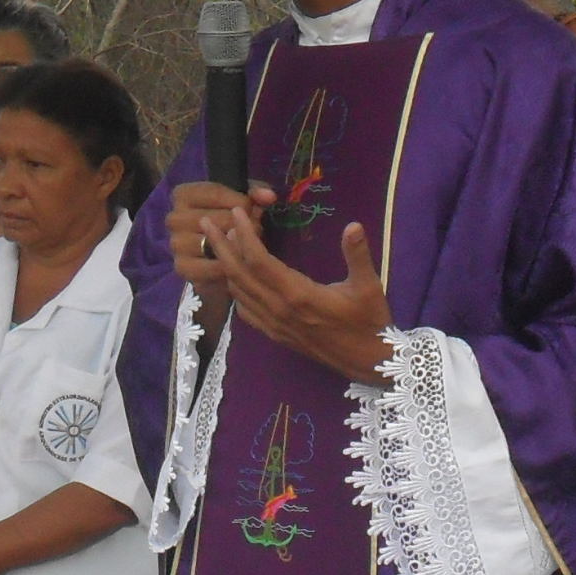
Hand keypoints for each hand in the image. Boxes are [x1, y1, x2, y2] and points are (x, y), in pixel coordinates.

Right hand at [167, 181, 271, 307]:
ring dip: (236, 247)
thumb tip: (268, 196)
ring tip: (249, 247)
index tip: (255, 209)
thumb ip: (256, 195)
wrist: (219, 255)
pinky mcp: (182, 268)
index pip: (215, 193)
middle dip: (240, 227)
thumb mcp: (242, 201)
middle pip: (215, 220)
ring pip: (212, 245)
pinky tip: (239, 264)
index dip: (241, 202)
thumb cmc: (230, 219)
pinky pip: (208, 268)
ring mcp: (176, 244)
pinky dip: (228, 267)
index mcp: (183, 195)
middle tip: (256, 231)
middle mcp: (174, 218)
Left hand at [204, 215, 396, 385]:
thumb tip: (353, 225)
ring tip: (217, 242)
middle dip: (219, 246)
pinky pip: (244, 310)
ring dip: (224, 265)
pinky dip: (233, 289)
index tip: (236, 212)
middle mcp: (279, 309)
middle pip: (238, 274)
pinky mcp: (275, 334)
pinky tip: (232, 276)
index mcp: (298, 295)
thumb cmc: (369, 321)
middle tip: (206, 223)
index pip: (259, 261)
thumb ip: (358, 255)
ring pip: (237, 291)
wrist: (367, 362)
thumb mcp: (369, 286)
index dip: (244, 235)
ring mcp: (274, 324)